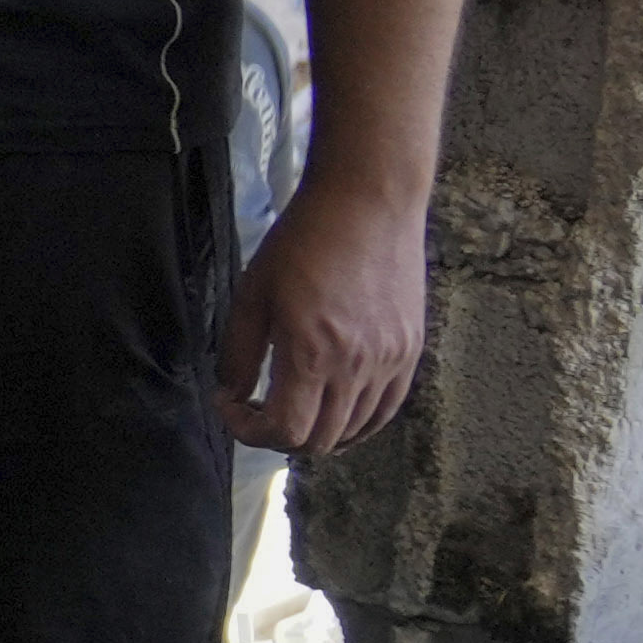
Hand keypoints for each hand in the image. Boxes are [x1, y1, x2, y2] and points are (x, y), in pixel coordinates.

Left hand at [219, 170, 433, 455]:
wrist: (369, 202)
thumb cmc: (305, 240)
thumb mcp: (253, 292)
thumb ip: (237, 351)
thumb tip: (231, 393)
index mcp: (311, 354)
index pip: (285, 431)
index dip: (250, 433)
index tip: (232, 408)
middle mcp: (356, 366)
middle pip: (320, 441)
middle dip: (280, 437)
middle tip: (258, 411)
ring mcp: (390, 361)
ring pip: (354, 430)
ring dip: (318, 432)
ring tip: (295, 408)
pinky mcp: (410, 350)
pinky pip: (386, 409)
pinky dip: (358, 423)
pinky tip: (336, 410)